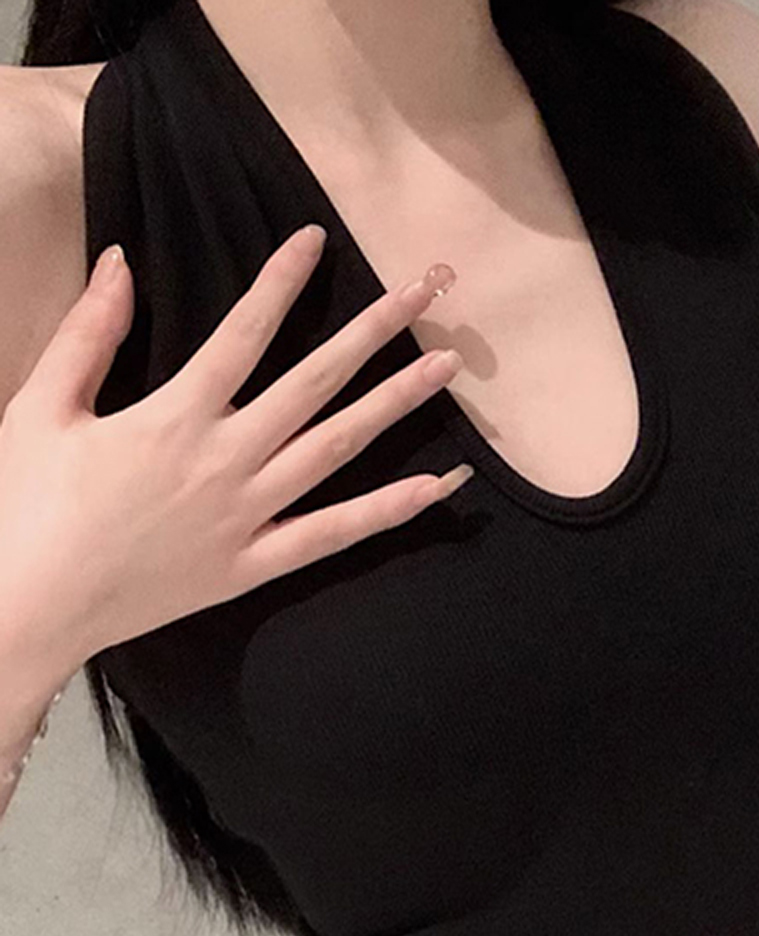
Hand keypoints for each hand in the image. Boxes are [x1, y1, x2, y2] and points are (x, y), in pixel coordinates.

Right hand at [0, 224, 471, 681]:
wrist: (30, 604)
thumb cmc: (26, 503)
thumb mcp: (40, 405)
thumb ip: (88, 332)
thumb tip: (122, 260)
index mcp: (173, 416)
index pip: (244, 332)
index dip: (282, 281)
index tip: (317, 238)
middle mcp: (225, 460)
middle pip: (316, 383)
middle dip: (373, 330)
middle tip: (427, 289)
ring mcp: (247, 516)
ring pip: (337, 450)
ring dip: (395, 405)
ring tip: (446, 367)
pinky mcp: (253, 566)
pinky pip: (332, 536)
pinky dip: (386, 512)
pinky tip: (434, 488)